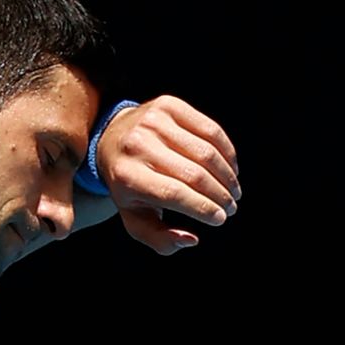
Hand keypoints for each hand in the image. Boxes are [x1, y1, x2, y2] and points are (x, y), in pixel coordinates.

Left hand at [96, 95, 240, 254]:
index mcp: (127, 175)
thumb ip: (160, 239)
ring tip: (233, 191)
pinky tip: (231, 168)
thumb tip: (191, 239)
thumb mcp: (135, 218)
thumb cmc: (129, 186)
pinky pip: (210, 129)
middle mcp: (138, 145)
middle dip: (220, 195)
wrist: (111, 139)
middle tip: (231, 208)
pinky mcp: (169, 105)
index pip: (174, 194)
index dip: (203, 208)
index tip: (221, 219)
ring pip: (206, 152)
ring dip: (227, 175)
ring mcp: (154, 121)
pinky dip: (227, 152)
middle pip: (193, 174)